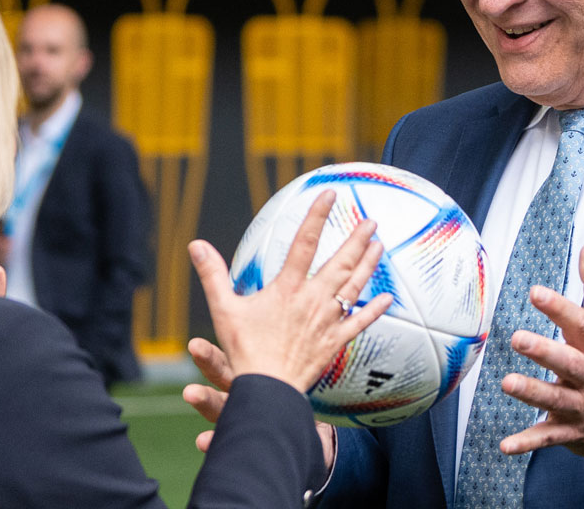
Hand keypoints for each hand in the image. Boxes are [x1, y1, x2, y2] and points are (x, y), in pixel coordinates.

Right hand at [183, 190, 390, 457]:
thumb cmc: (244, 351)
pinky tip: (387, 298)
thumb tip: (196, 245)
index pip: (304, 243)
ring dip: (368, 264)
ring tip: (379, 245)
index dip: (317, 216)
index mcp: (287, 288)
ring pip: (353, 286)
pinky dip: (374, 309)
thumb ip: (212, 274)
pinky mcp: (335, 342)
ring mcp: (327, 320)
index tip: (329, 194)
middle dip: (356, 239)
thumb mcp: (223, 309)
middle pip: (340, 262)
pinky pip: (359, 322)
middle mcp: (312, 299)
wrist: (267, 388)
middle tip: (371, 220)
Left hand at [498, 245, 583, 465]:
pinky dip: (527, 443)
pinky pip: (547, 438)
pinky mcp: (570, 431)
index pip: (580, 323)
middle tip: (518, 339)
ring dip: (531, 392)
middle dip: (544, 352)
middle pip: (568, 362)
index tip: (536, 292)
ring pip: (555, 399)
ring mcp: (581, 406)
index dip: (559, 308)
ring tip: (507, 383)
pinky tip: (505, 445)